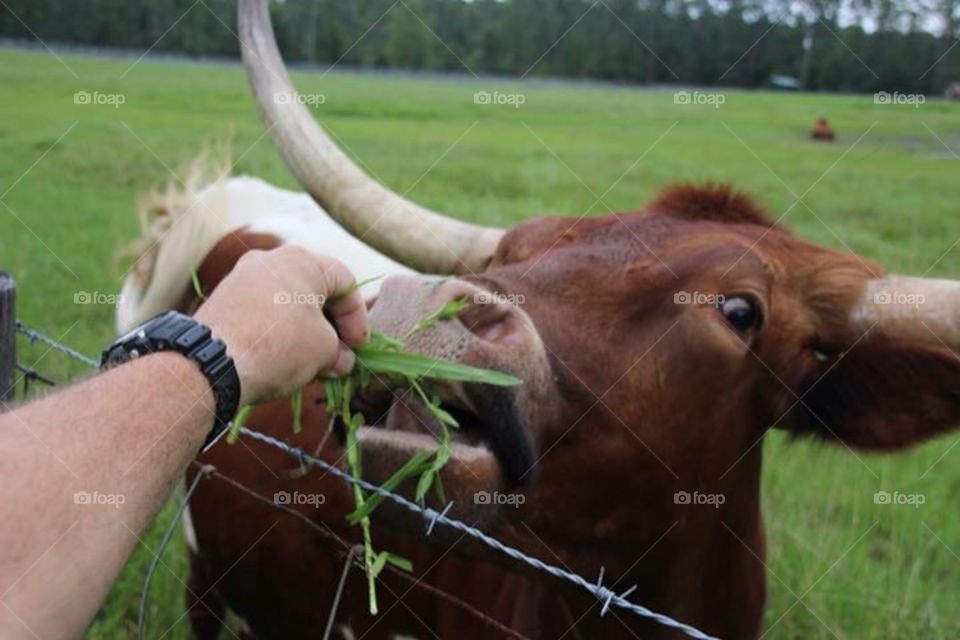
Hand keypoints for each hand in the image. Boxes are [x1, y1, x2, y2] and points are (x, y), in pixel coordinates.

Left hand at [194, 245, 367, 404]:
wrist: (213, 362)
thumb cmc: (280, 347)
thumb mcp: (325, 350)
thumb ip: (339, 351)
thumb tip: (341, 359)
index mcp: (302, 260)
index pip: (346, 282)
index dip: (358, 318)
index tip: (358, 348)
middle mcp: (270, 259)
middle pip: (314, 289)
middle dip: (331, 325)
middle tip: (337, 355)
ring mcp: (242, 276)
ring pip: (286, 301)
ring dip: (304, 329)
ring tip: (310, 361)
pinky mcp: (223, 299)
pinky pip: (262, 311)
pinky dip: (278, 331)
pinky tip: (281, 357)